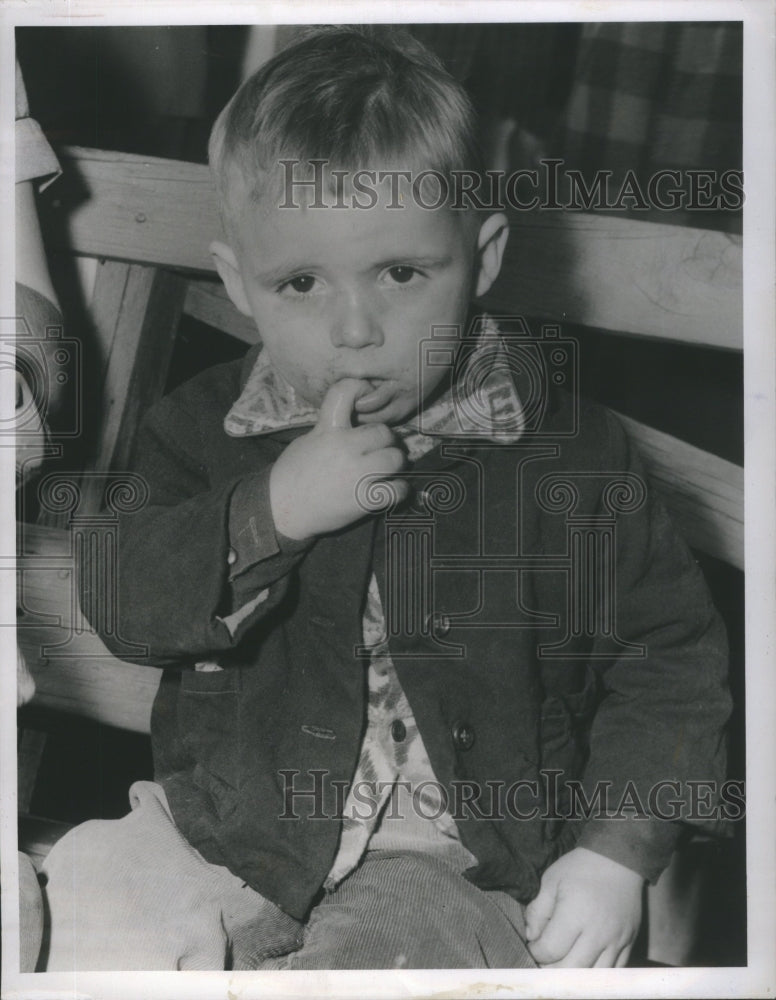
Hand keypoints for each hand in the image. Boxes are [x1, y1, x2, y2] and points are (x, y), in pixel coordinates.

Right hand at [270, 379, 406, 540]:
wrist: (282, 509)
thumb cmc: (293, 474)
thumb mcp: (308, 440)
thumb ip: (332, 429)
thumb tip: (354, 422)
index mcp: (328, 429)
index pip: (344, 392)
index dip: (359, 388)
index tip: (367, 394)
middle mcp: (345, 447)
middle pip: (384, 432)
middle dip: (385, 441)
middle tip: (380, 450)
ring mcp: (357, 473)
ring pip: (396, 458)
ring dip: (394, 463)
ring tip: (386, 469)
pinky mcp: (364, 499)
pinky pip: (398, 489)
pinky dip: (399, 489)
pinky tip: (391, 489)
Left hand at [524, 847, 642, 967]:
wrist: (618, 858)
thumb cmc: (580, 867)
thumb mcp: (551, 880)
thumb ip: (538, 911)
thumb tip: (531, 936)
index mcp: (574, 914)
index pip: (550, 950)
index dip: (536, 952)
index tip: (534, 944)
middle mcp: (597, 932)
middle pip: (571, 970)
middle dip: (552, 969)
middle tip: (546, 958)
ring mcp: (616, 940)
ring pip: (593, 976)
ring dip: (575, 975)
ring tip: (564, 962)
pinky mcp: (629, 942)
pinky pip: (614, 972)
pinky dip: (597, 974)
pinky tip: (585, 964)